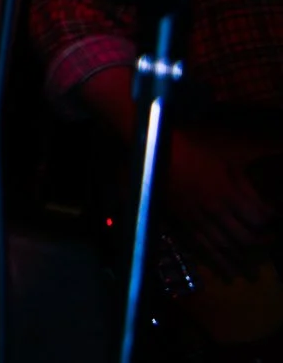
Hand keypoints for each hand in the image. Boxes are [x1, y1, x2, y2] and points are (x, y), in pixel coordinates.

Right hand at [163, 126, 275, 281]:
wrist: (158, 155)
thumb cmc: (195, 155)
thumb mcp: (226, 165)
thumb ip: (246, 189)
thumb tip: (266, 209)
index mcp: (227, 193)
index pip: (256, 219)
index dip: (268, 225)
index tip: (275, 225)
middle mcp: (215, 210)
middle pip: (243, 238)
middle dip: (259, 245)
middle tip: (267, 246)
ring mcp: (198, 219)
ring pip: (224, 247)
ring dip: (240, 261)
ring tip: (251, 274)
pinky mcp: (184, 223)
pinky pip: (202, 247)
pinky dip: (217, 261)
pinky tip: (227, 272)